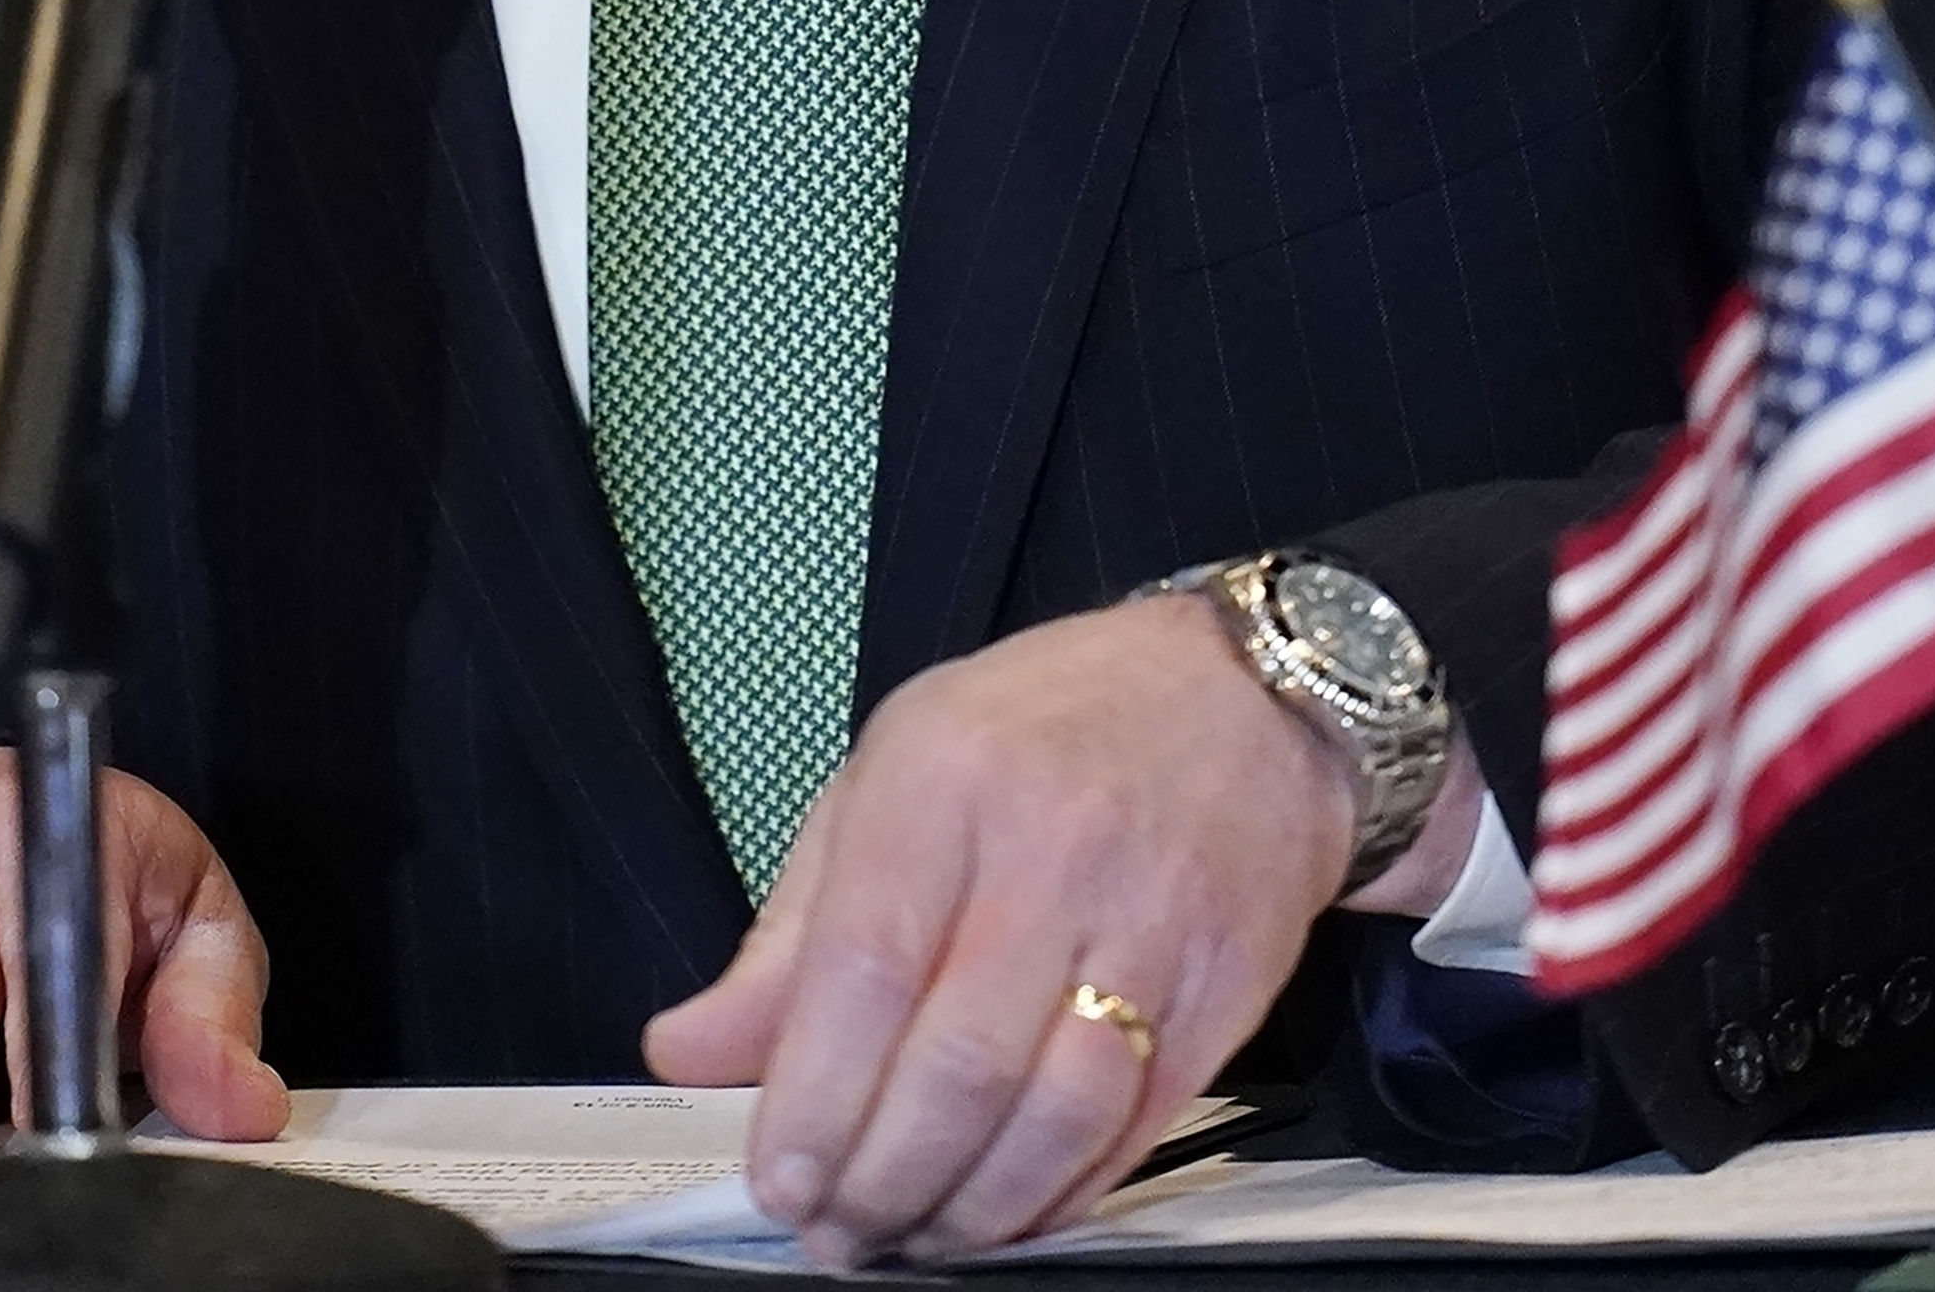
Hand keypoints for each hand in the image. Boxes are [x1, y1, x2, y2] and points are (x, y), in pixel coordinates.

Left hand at [647, 592, 1462, 1263]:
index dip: (811, 1102)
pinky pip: (1133, 1128)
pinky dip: (1061, 1196)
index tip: (776, 1183)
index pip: (864, 972)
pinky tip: (1006, 1213)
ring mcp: (1153, 923)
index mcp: (945, 782)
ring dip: (969, 1210)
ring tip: (912, 1237)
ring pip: (1051, 1116)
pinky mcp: (1226, 987)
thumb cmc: (1045, 731)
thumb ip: (789, 932)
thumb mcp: (888, 779)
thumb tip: (685, 1051)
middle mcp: (1054, 852)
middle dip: (880, 1181)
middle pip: (958, 1067)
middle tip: (836, 1234)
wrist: (1249, 697)